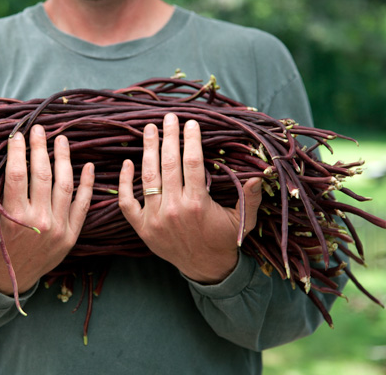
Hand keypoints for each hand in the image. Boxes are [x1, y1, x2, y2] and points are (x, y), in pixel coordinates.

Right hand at [0, 125, 94, 294]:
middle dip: (40, 148)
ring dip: (64, 159)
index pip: (16, 176)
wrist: (10, 284)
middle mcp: (38, 220)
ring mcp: (58, 228)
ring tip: (62, 139)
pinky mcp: (71, 235)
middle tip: (39, 128)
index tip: (17, 135)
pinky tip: (89, 166)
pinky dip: (88, 185)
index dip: (17, 152)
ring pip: (64, 185)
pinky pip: (83, 205)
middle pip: (42, 175)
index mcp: (12, 218)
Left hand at [118, 113, 262, 283]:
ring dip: (148, 150)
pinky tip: (127, 162)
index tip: (191, 123)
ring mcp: (155, 218)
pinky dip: (124, 182)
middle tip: (168, 117)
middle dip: (169, 137)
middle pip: (169, 164)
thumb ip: (251, 199)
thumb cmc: (224, 240)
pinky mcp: (142, 227)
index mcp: (198, 204)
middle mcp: (174, 209)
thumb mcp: (243, 221)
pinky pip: (126, 202)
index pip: (193, 163)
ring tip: (149, 129)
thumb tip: (261, 175)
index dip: (192, 140)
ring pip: (148, 177)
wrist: (206, 269)